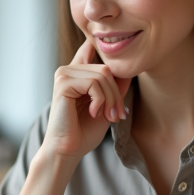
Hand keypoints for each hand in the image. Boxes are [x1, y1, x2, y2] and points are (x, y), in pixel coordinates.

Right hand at [42, 41, 131, 160]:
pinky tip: (93, 113)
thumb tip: (130, 70)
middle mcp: (68, 70)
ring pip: (102, 75)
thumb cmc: (84, 131)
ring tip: (107, 116)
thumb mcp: (107, 105)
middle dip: (116, 94)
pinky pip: (93, 83)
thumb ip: (116, 87)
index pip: (89, 48)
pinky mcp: (63, 83)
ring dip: (110, 100)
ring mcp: (64, 75)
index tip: (106, 46)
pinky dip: (100, 101)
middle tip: (116, 115)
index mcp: (77, 73)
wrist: (68, 149)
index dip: (98, 45)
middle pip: (106, 69)